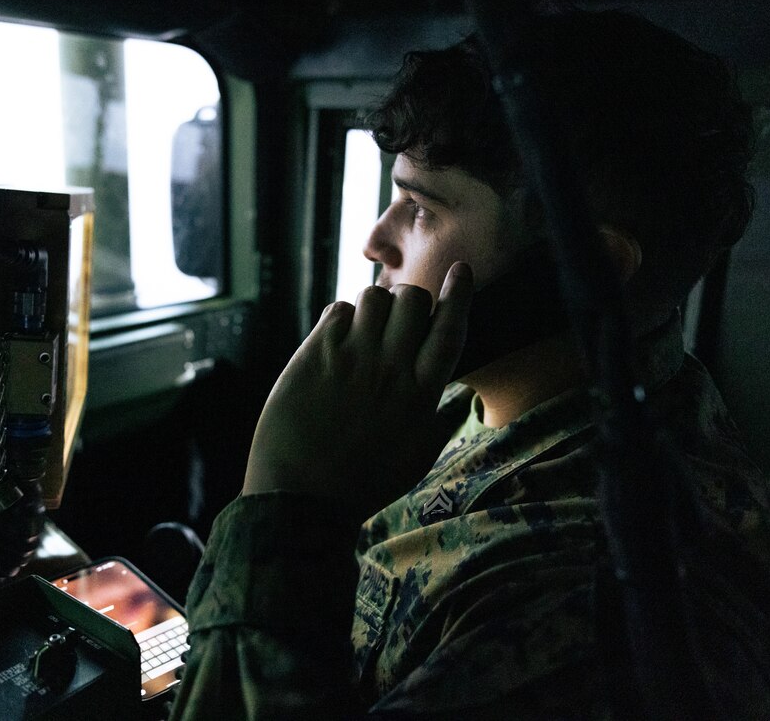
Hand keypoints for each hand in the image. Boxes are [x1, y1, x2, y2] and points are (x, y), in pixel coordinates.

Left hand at [243, 262, 473, 518]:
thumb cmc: (362, 483)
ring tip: (365, 331)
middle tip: (397, 320)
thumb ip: (444, 421)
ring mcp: (351, 359)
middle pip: (412, 300)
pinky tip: (336, 342)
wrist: (301, 498)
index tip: (461, 270)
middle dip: (409, 301)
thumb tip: (468, 396)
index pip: (450, 329)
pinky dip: (340, 319)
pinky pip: (336, 312)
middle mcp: (390, 370)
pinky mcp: (314, 356)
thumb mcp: (417, 458)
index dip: (459, 295)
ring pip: (373, 297)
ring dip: (373, 306)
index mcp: (421, 395)